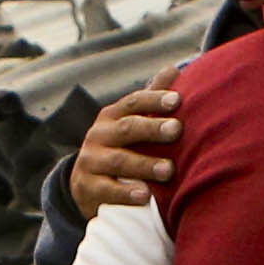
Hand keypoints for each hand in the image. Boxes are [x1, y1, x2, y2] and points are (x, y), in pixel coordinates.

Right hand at [70, 75, 184, 218]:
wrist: (86, 185)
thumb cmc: (120, 148)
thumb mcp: (131, 123)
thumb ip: (151, 99)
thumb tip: (173, 69)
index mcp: (112, 116)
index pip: (133, 102)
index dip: (154, 100)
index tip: (177, 100)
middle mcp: (99, 135)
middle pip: (127, 129)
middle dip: (152, 129)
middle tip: (177, 130)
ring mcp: (90, 161)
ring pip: (118, 161)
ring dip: (145, 165)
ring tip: (169, 170)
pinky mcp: (87, 188)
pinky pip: (106, 190)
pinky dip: (125, 193)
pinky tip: (145, 195)